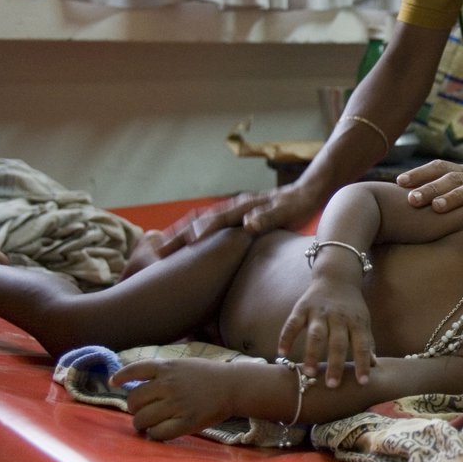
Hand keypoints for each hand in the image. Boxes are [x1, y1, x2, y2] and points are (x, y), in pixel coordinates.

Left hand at [111, 356, 233, 441]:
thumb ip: (162, 372)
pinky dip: (154, 435)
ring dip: (141, 424)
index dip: (121, 376)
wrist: (234, 386)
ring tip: (148, 425)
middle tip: (141, 412)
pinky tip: (158, 432)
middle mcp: (168, 384)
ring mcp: (176, 404)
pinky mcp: (186, 422)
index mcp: (168, 367)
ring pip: (142, 420)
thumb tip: (136, 386)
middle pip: (134, 401)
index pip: (135, 370)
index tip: (113, 382)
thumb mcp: (183, 364)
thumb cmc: (209, 376)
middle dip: (134, 409)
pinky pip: (158, 433)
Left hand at [124, 186, 319, 274]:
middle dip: (182, 234)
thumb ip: (235, 243)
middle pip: (205, 220)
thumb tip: (216, 267)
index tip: (155, 254)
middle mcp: (238, 208)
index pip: (196, 224)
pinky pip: (267, 214)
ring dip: (212, 225)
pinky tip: (249, 226)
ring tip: (195, 237)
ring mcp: (257, 206)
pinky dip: (258, 218)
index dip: (176, 237)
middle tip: (161, 251)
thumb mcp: (252, 232)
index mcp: (229, 214)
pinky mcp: (278, 208)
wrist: (307, 194)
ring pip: (230, 215)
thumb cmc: (277, 217)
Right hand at [276, 278, 375, 386]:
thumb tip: (374, 366)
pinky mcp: (302, 308)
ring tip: (309, 373)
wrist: (336, 277)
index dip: (363, 363)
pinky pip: (292, 324)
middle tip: (332, 385)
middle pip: (338, 342)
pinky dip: (286, 338)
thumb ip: (367, 343)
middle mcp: (338, 317)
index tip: (363, 382)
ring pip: (316, 334)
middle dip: (335, 364)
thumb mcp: (362, 321)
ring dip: (312, 354)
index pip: (362, 344)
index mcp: (356, 322)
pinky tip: (281, 353)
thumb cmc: (351, 306)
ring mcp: (319, 312)